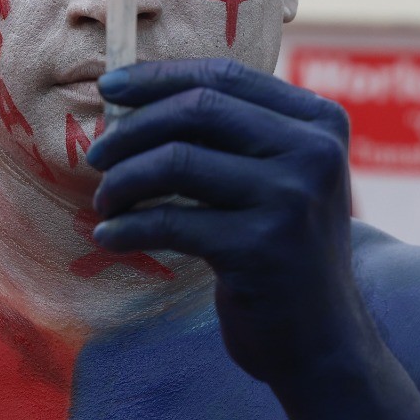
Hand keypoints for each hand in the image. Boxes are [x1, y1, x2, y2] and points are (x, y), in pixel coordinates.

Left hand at [89, 58, 368, 384]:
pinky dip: (128, 226)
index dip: (158, 78)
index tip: (109, 88)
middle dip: (133, 128)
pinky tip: (110, 236)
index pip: (224, 77)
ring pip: (176, 160)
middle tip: (97, 155)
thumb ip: (235, 134)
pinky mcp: (261, 247)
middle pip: (197, 109)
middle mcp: (313, 151)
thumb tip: (135, 96)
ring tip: (105, 202)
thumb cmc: (283, 252)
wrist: (321, 342)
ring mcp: (290, 198)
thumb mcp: (279, 179)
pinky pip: (169, 220)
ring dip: (123, 180)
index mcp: (319, 121)